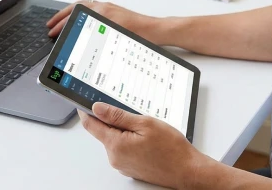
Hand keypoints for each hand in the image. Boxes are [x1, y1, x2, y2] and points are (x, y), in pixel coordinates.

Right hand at [46, 0, 154, 39]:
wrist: (157, 30)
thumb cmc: (141, 35)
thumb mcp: (117, 38)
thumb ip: (99, 38)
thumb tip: (81, 43)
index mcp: (102, 12)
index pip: (76, 16)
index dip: (62, 24)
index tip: (52, 32)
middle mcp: (103, 7)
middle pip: (76, 8)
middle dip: (61, 17)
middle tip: (50, 26)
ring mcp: (108, 8)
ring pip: (83, 6)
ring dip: (70, 13)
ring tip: (59, 21)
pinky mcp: (113, 12)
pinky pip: (91, 7)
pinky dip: (80, 12)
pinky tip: (78, 20)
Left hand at [79, 102, 210, 188]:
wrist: (187, 170)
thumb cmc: (171, 148)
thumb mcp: (144, 124)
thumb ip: (118, 116)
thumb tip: (98, 108)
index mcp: (116, 145)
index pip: (91, 125)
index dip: (87, 111)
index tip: (84, 101)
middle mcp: (115, 158)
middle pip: (104, 132)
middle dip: (113, 120)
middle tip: (132, 114)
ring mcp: (122, 164)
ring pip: (115, 140)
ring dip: (124, 131)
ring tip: (146, 130)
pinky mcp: (130, 168)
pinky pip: (124, 149)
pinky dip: (131, 141)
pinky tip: (147, 140)